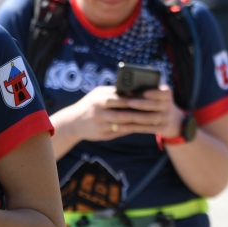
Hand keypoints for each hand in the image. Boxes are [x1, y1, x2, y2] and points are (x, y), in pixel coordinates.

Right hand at [53, 85, 177, 141]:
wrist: (72, 123)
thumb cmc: (89, 105)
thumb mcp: (96, 95)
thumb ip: (112, 93)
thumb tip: (132, 91)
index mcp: (98, 100)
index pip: (119, 99)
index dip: (134, 99)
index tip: (148, 99)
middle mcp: (99, 112)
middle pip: (123, 113)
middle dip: (140, 114)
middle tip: (155, 113)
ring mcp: (100, 125)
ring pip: (123, 125)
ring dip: (139, 123)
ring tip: (152, 121)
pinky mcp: (102, 135)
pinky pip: (120, 132)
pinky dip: (132, 130)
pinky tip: (142, 127)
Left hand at [125, 85, 183, 138]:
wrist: (174, 121)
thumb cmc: (157, 104)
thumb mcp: (157, 96)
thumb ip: (145, 91)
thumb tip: (126, 90)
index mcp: (168, 95)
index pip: (165, 92)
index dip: (155, 93)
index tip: (145, 92)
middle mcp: (169, 106)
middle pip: (156, 105)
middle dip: (142, 104)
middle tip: (128, 102)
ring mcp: (167, 118)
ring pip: (150, 118)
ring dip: (135, 116)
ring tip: (121, 115)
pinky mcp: (162, 129)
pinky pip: (146, 128)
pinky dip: (133, 127)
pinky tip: (121, 126)